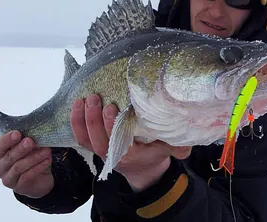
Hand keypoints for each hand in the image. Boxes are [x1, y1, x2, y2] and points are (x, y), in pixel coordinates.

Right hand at [0, 131, 53, 197]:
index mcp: (0, 154)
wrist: (40, 179)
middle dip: (20, 148)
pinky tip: (47, 160)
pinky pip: (27, 176)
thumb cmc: (32, 159)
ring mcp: (8, 178)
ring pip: (18, 167)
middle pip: (9, 157)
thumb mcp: (31, 148)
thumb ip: (30, 142)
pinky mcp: (18, 187)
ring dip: (33, 157)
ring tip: (46, 151)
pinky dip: (38, 167)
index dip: (7, 139)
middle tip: (31, 141)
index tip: (17, 133)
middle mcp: (0, 167)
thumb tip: (37, 133)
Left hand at [70, 94, 191, 191]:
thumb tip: (191, 139)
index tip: (112, 107)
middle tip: (96, 97)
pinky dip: (75, 121)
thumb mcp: (168, 149)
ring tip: (85, 98)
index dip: (111, 125)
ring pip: (86, 138)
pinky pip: (80, 136)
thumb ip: (178, 145)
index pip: (117, 142)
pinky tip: (76, 104)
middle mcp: (112, 154)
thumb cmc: (154, 153)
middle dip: (94, 118)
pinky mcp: (94, 145)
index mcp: (130, 155)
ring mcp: (101, 151)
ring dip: (82, 118)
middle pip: (97, 139)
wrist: (142, 169)